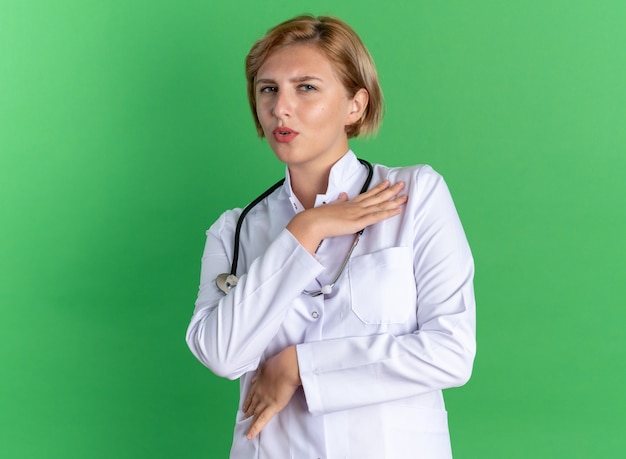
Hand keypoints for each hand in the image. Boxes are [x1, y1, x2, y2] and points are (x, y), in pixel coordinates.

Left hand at [242, 346, 301, 439]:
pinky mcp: (272, 407)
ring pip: (255, 413)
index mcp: (259, 382)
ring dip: (249, 420)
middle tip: (243, 417)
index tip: (244, 406)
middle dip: (247, 411)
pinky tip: (250, 435)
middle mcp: (259, 392)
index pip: (251, 394)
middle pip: (252, 404)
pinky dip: (255, 429)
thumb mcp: (266, 365)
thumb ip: (260, 374)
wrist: (288, 366)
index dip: (247, 401)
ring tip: (245, 425)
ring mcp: (265, 400)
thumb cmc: (281, 362)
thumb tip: (254, 379)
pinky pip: (262, 420)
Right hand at [287, 180, 406, 252]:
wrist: (313, 222)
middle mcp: (356, 206)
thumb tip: (343, 195)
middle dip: (391, 190)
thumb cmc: (319, 217)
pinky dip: (388, 213)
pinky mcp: (358, 222)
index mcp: (350, 203)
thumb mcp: (331, 206)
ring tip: (405, 195)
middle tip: (402, 184)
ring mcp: (358, 213)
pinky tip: (397, 210)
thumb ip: (339, 201)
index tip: (387, 182)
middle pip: (377, 197)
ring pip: (380, 205)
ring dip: (393, 200)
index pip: (368, 194)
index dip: (379, 188)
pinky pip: (376, 217)